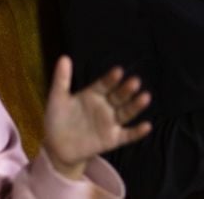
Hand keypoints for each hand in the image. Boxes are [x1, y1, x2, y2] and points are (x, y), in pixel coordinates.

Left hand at [41, 56, 150, 179]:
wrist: (57, 147)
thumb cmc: (57, 119)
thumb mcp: (57, 98)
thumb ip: (62, 79)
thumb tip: (64, 57)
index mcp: (93, 94)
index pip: (104, 84)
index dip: (111, 78)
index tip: (118, 71)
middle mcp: (105, 106)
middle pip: (118, 96)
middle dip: (127, 89)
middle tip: (135, 81)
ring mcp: (110, 122)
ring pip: (126, 112)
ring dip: (136, 106)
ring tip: (146, 97)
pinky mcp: (112, 139)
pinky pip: (127, 135)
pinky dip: (137, 132)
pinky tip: (147, 126)